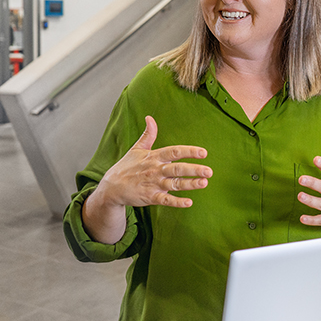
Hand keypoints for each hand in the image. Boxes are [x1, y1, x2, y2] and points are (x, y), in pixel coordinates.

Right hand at [93, 116, 210, 209]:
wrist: (111, 187)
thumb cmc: (126, 167)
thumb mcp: (137, 149)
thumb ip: (148, 135)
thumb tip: (150, 118)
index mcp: (154, 157)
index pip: (174, 152)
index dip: (189, 151)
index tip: (203, 152)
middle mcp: (155, 170)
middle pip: (177, 169)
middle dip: (194, 170)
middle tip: (209, 171)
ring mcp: (153, 184)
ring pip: (174, 184)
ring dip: (189, 184)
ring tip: (204, 183)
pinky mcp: (150, 197)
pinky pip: (165, 201)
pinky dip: (177, 202)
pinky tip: (189, 202)